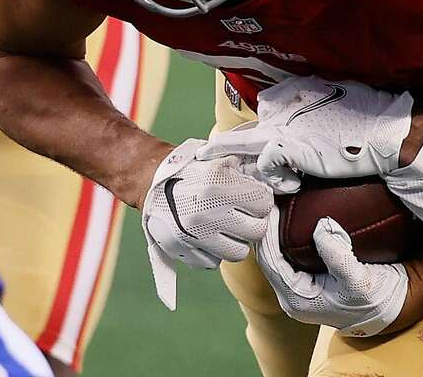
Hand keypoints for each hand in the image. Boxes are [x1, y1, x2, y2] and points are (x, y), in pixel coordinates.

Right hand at [141, 139, 271, 309]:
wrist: (150, 181)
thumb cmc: (191, 169)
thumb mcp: (218, 161)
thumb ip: (244, 173)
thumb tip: (272, 186)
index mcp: (218, 186)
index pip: (263, 204)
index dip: (261, 200)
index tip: (255, 198)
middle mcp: (207, 214)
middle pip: (256, 232)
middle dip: (254, 223)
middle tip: (245, 215)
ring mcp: (194, 236)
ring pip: (238, 253)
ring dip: (236, 241)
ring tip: (227, 227)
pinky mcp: (184, 252)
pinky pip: (213, 261)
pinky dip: (213, 251)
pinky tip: (207, 236)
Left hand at [197, 77, 414, 192]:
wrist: (387, 134)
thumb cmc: (373, 118)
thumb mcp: (343, 98)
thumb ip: (320, 104)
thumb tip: (312, 119)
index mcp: (299, 88)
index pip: (266, 107)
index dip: (259, 128)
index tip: (250, 141)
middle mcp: (286, 103)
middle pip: (247, 127)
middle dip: (230, 145)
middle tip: (207, 155)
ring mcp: (284, 125)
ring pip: (244, 144)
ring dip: (242, 163)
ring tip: (233, 174)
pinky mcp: (287, 146)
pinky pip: (264, 165)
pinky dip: (276, 179)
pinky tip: (293, 184)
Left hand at [257, 210, 409, 336]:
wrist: (394, 306)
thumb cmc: (377, 297)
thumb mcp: (359, 279)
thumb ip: (337, 256)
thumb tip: (320, 226)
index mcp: (297, 299)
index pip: (269, 261)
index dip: (266, 232)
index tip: (270, 204)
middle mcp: (292, 296)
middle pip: (267, 257)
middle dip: (267, 228)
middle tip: (270, 198)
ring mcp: (299, 289)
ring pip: (277, 255)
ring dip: (276, 231)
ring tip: (278, 203)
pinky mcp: (308, 280)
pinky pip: (289, 254)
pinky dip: (287, 235)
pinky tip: (292, 216)